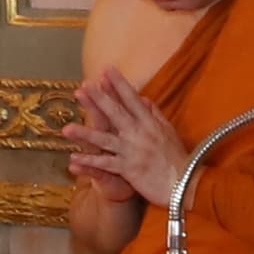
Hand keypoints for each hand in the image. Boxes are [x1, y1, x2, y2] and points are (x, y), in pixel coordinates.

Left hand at [70, 67, 191, 207]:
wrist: (186, 184)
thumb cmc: (178, 158)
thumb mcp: (168, 131)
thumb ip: (154, 114)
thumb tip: (143, 99)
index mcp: (150, 123)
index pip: (132, 99)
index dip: (118, 84)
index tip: (107, 69)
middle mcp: (139, 134)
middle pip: (116, 113)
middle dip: (99, 99)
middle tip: (83, 85)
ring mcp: (132, 151)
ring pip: (105, 139)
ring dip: (85, 133)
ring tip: (66, 128)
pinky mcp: (129, 169)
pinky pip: (105, 164)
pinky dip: (89, 161)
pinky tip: (73, 157)